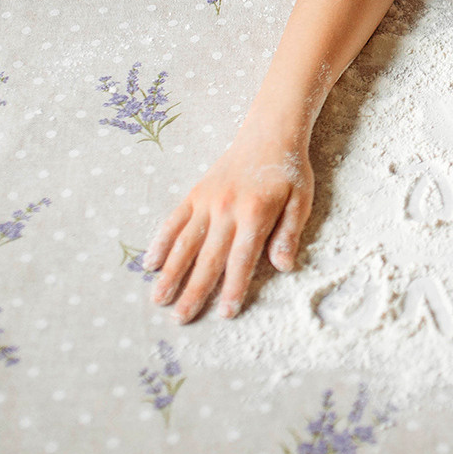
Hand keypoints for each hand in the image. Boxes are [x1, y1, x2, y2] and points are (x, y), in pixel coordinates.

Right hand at [146, 127, 314, 323]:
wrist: (269, 133)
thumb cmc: (289, 171)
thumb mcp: (301, 200)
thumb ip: (290, 233)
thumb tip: (284, 266)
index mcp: (256, 213)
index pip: (242, 259)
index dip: (233, 288)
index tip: (225, 314)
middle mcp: (227, 209)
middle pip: (208, 257)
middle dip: (194, 291)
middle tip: (180, 319)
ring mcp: (207, 201)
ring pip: (185, 242)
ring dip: (171, 273)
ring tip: (158, 299)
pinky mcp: (195, 194)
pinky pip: (174, 220)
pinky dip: (161, 241)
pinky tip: (151, 263)